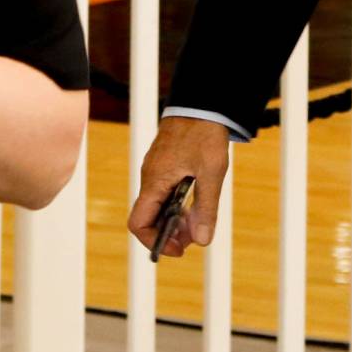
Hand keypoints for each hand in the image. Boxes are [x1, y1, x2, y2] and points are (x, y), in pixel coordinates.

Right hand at [128, 116, 232, 256]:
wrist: (203, 102)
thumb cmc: (205, 133)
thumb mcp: (211, 172)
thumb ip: (206, 207)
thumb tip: (202, 240)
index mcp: (154, 182)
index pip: (139, 223)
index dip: (155, 241)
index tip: (179, 248)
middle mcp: (150, 178)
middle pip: (149, 216)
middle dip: (169, 232)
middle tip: (194, 239)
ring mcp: (157, 169)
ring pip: (159, 203)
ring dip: (175, 218)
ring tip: (198, 224)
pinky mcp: (166, 162)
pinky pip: (165, 190)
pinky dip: (177, 202)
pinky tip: (197, 202)